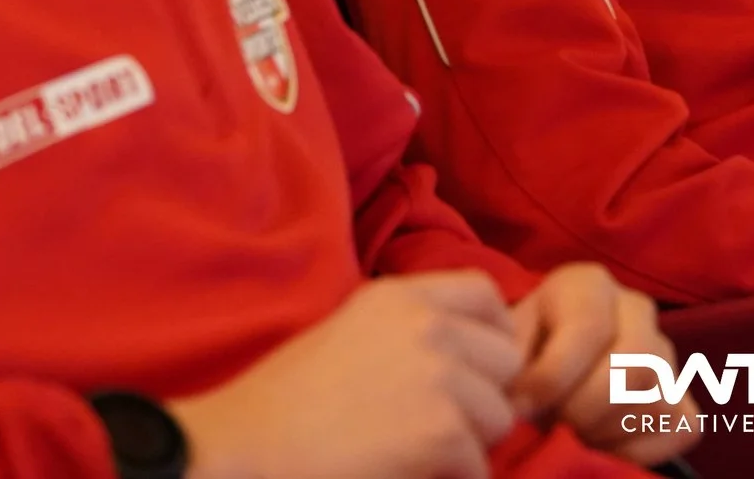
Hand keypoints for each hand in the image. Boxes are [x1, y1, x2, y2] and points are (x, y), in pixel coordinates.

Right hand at [169, 271, 521, 478]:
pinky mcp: (441, 430)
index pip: (486, 294)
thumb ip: (409, 327)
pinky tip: (414, 475)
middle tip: (448, 424)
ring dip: (471, 442)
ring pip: (499, 416)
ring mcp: (439, 377)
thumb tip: (465, 350)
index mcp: (402, 297)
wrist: (247, 445)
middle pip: (507, 358)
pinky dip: (455, 478)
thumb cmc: (286, 399)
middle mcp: (428, 327)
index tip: (477, 368)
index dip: (492, 334)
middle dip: (486, 395)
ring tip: (422, 453)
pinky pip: (480, 464)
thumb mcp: (351, 330)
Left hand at [508, 262, 698, 467]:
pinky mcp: (682, 401)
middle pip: (635, 364)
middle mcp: (637, 311)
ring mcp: (667, 355)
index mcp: (589, 286)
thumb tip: (519, 400)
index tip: (523, 406)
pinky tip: (601, 444)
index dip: (554, 375)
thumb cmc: (524, 352)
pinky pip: (680, 428)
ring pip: (657, 397)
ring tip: (571, 433)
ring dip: (607, 431)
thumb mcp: (505, 343)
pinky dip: (638, 450)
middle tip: (553, 425)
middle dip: (585, 408)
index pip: (589, 326)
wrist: (545, 370)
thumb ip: (508, 362)